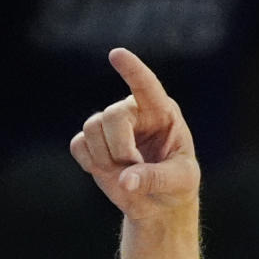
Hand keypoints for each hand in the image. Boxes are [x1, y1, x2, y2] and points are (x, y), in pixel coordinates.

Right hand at [69, 47, 199, 220]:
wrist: (160, 204)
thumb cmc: (177, 186)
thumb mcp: (180, 182)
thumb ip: (155, 178)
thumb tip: (125, 181)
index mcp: (162, 112)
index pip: (146, 85)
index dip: (132, 70)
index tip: (117, 54)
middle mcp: (134, 112)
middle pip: (112, 116)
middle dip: (120, 149)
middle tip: (134, 168)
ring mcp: (111, 126)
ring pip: (91, 129)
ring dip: (106, 160)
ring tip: (126, 174)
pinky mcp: (92, 142)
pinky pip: (78, 145)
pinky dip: (90, 164)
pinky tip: (107, 172)